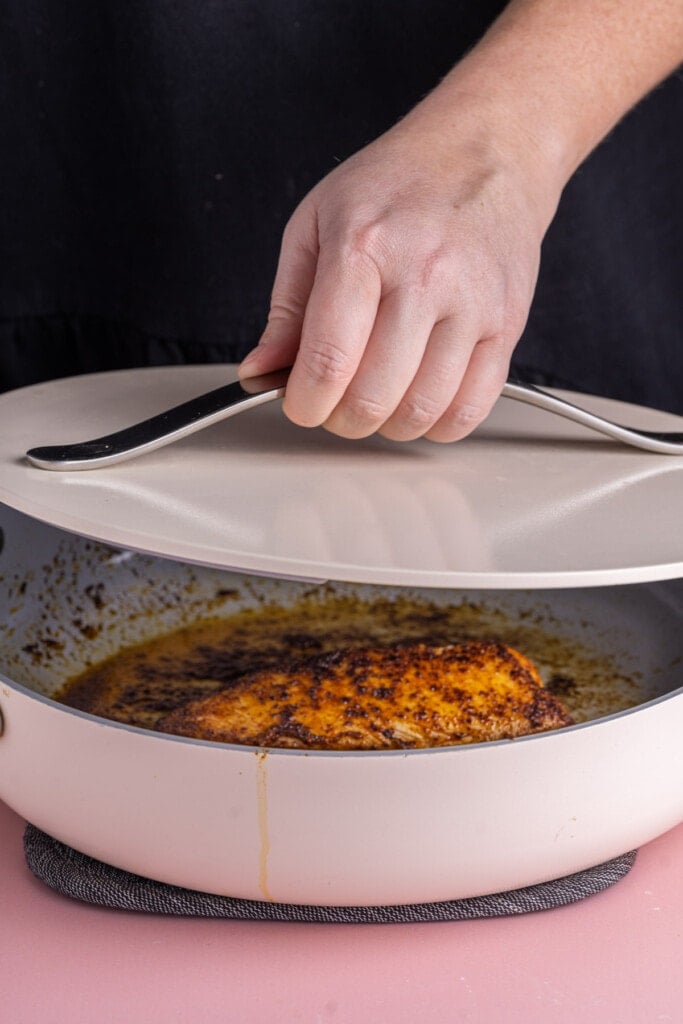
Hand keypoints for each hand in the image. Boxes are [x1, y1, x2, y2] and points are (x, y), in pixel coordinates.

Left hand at [239, 107, 559, 441]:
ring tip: (375, 399)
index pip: (327, 361)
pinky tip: (418, 402)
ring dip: (386, 426)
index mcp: (363, 247)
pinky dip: (435, 426)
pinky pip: (470, 409)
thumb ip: (287, 308)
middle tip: (334, 403)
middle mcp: (423, 276)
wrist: (487, 152)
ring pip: (420, 412)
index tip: (299, 404)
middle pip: (372, 397)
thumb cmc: (398, 185)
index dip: (304, 403)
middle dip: (339, 419)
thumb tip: (261, 371)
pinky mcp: (506, 326)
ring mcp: (472, 305)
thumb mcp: (316, 225)